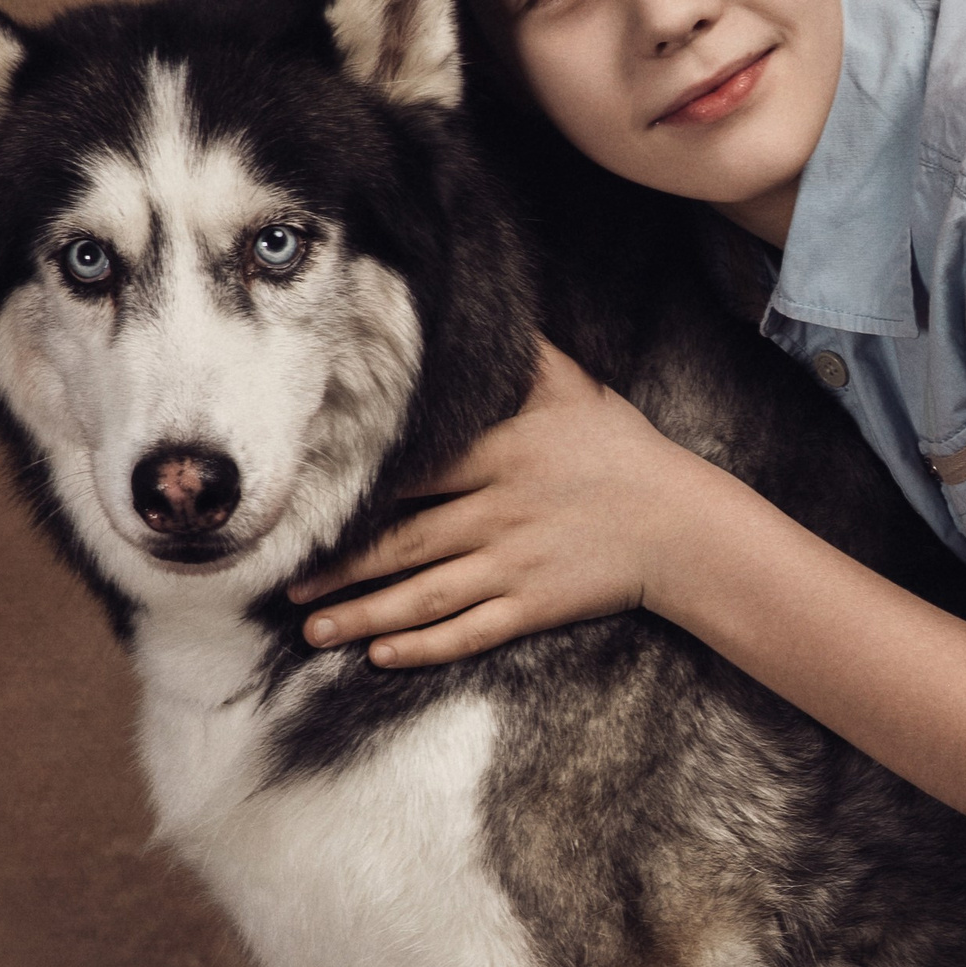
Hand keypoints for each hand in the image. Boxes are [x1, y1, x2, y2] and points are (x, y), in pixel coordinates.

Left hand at [289, 340, 694, 666]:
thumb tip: (492, 310)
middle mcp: (500, 511)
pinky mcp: (535, 606)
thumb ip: (527, 356)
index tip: (304, 502)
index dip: (354, 491)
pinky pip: (469, 632)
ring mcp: (516, 564)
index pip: (412, 472)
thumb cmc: (624, 452)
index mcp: (502, 453)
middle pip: (401, 542)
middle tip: (283, 584)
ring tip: (311, 628)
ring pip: (423, 595)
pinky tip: (381, 656)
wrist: (683, 526)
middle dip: (338, 567)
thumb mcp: (577, 390)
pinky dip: (423, 647)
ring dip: (362, 614)